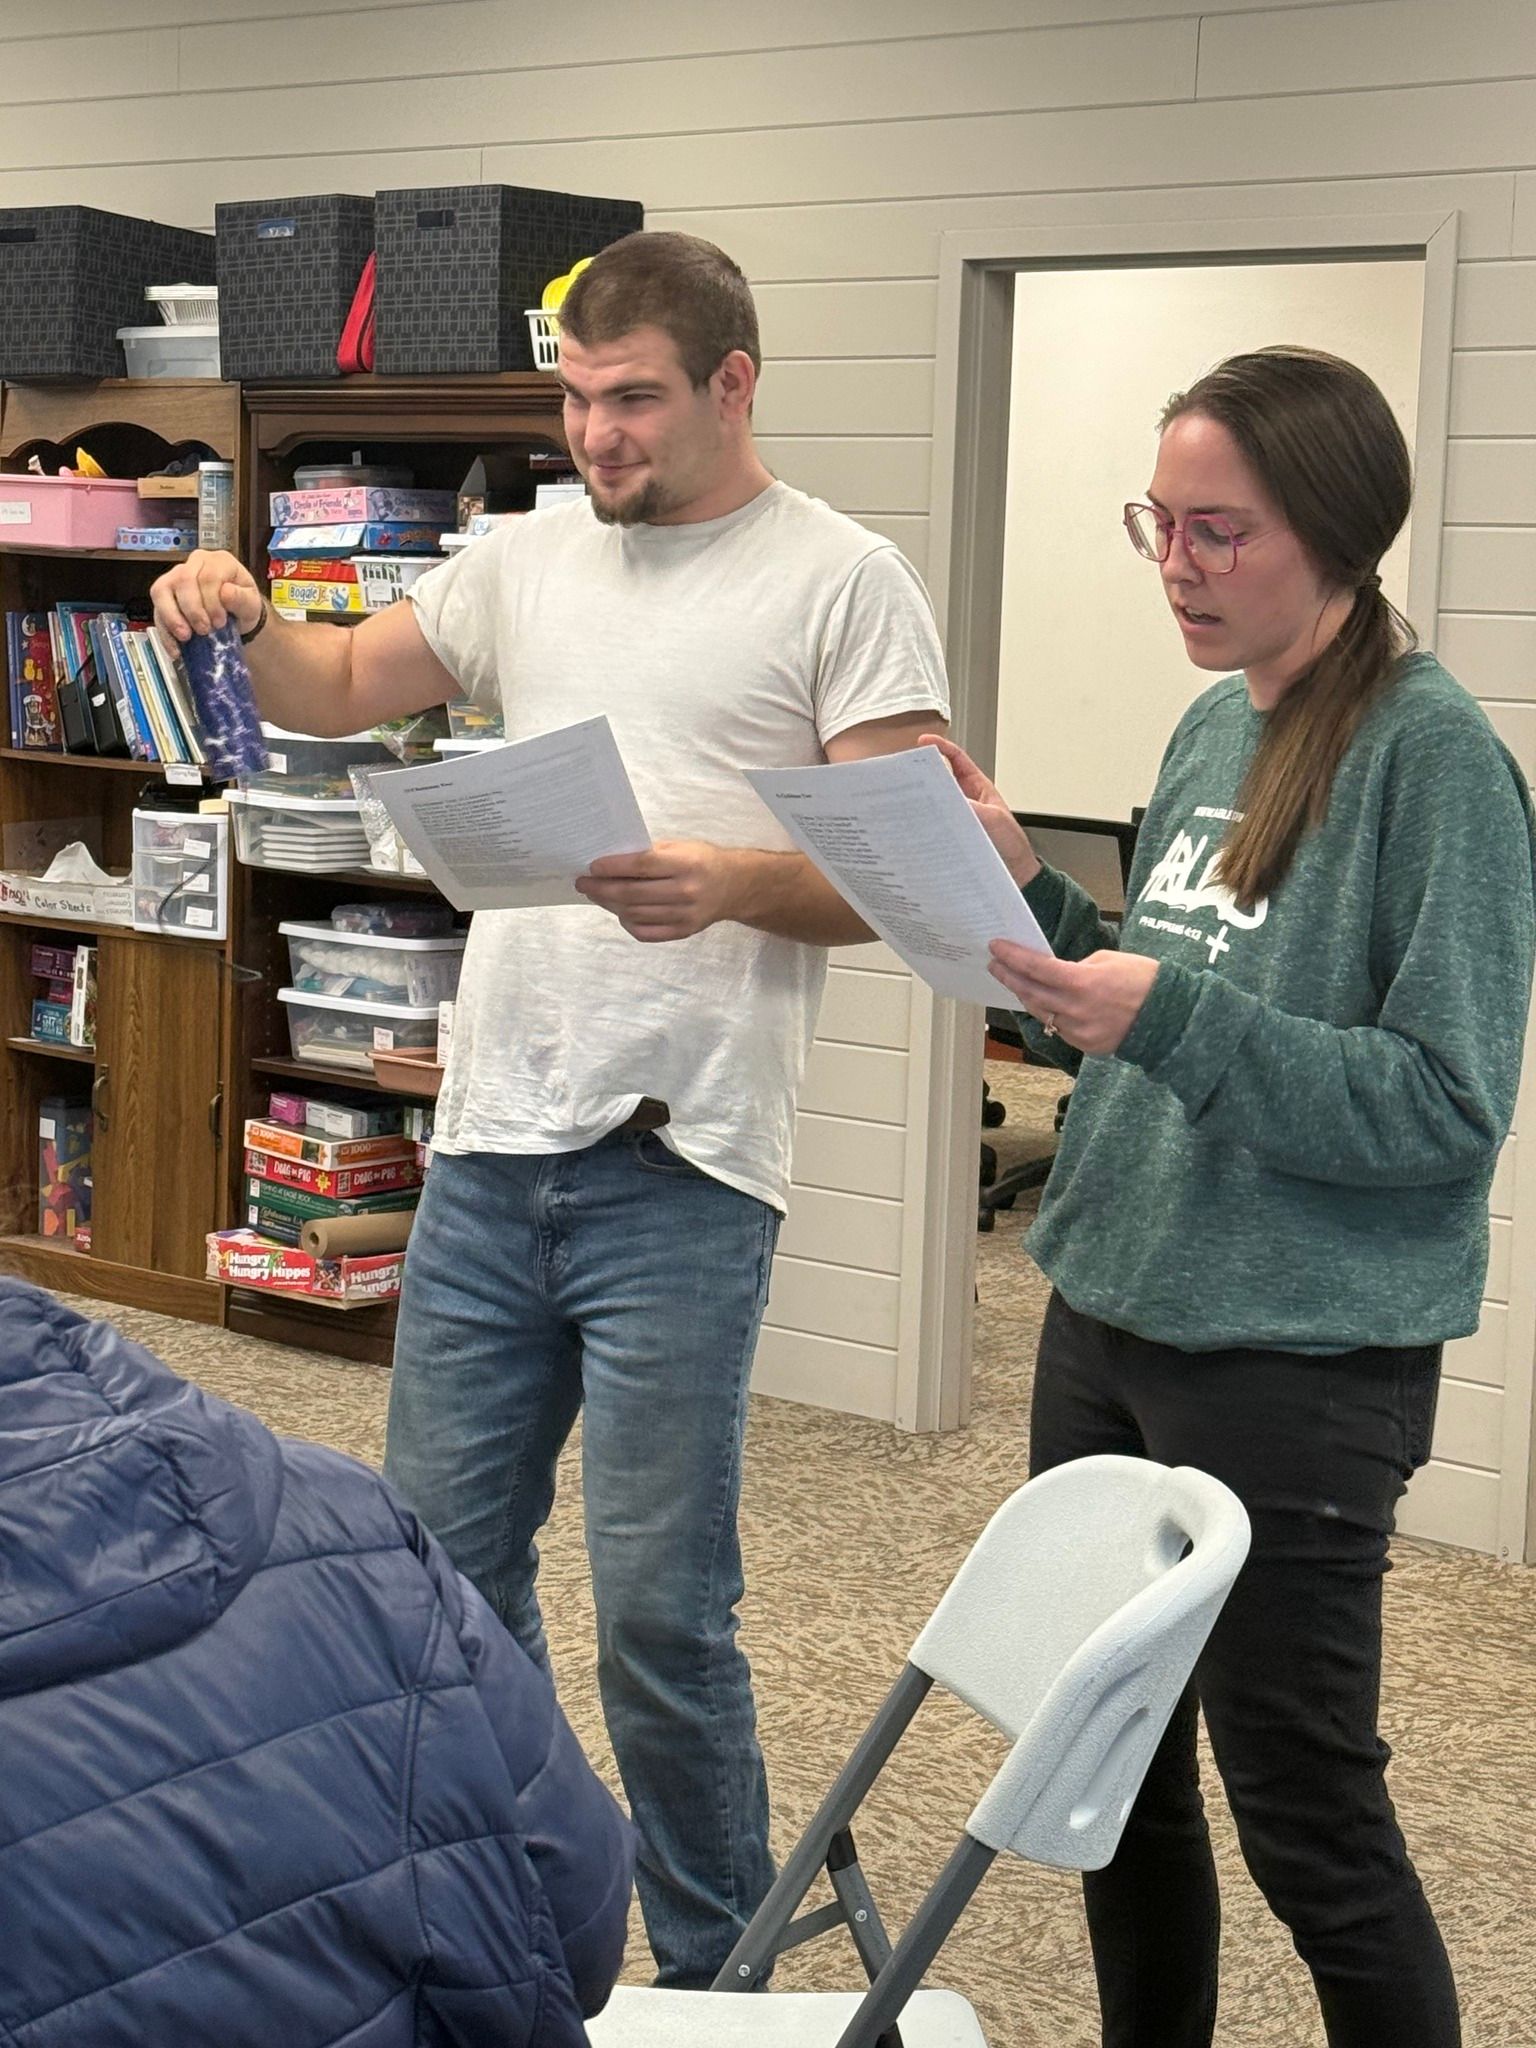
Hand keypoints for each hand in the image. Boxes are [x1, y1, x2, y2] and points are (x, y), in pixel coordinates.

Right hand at [150, 549, 263, 643]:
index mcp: (218, 561)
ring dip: (172, 617)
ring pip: (162, 590)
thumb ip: (242, 598)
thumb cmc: (243, 604)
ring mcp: (175, 577)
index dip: (212, 601)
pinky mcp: (164, 595)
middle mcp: (194, 564)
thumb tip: (225, 592)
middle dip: (192, 610)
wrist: (236, 616)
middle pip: (183, 580)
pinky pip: (156, 610)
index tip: (220, 622)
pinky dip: (165, 632)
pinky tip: (175, 649)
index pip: (208, 576)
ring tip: (186, 637)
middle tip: (204, 630)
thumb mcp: (252, 603)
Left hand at [575, 840, 740, 940]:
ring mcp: (685, 915)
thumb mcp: (680, 847)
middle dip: (602, 888)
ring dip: (610, 904)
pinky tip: (619, 912)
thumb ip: (649, 854)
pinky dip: (627, 922)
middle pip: (633, 893)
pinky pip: (646, 932)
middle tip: (584, 883)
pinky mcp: (683, 931)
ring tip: (597, 895)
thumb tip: (610, 862)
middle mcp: (687, 891)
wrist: (733, 886)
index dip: (613, 867)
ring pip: (635, 914)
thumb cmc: (701, 861)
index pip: (642, 865)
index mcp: (686, 864)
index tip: (592, 867)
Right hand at [919, 734, 1038, 885]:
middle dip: (922, 774)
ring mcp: (955, 817)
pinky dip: (922, 825)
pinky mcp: (949, 836)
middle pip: (938, 780)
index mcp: (977, 787)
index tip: (924, 742)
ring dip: (920, 801)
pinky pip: (932, 826)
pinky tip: (914, 826)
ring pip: (933, 803)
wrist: (1014, 873)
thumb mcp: (994, 820)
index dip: (941, 747)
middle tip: (905, 773)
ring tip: (905, 801)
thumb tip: (950, 800)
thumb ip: (973, 809)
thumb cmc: (1011, 844)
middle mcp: (963, 800)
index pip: (956, 759)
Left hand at [988, 944, 1158, 1056]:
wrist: (1171, 1017)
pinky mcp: (1085, 1046)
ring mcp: (1079, 1031)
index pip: (1036, 968)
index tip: (996, 947)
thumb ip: (1078, 967)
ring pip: (1042, 1013)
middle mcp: (1076, 1009)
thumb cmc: (1144, 980)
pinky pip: (1059, 1028)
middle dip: (1010, 977)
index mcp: (1083, 982)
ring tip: (1014, 982)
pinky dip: (1050, 1014)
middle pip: (1031, 992)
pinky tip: (1043, 1003)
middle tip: (995, 964)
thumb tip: (1057, 973)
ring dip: (1026, 997)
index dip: (1013, 957)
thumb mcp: (1109, 960)